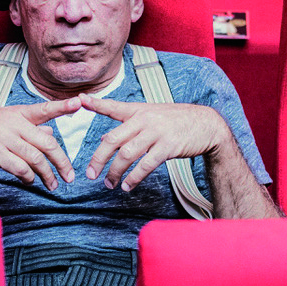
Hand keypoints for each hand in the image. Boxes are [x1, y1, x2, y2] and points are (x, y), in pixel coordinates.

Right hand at [0, 98, 80, 190]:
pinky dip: (28, 178)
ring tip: (53, 185)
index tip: (80, 102)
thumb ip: (29, 128)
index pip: (45, 109)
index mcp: (19, 113)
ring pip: (36, 159)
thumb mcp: (5, 122)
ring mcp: (5, 138)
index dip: (63, 106)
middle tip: (70, 176)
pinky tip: (30, 182)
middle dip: (62, 162)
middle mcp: (14, 124)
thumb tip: (51, 134)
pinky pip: (20, 168)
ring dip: (47, 175)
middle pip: (47, 143)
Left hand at [80, 94, 228, 191]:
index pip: (113, 106)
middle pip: (113, 139)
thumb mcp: (151, 117)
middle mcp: (144, 120)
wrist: (207, 124)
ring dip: (115, 172)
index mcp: (138, 111)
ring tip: (109, 184)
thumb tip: (104, 139)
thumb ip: (128, 127)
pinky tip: (127, 186)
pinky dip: (134, 177)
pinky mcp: (168, 146)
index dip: (96, 103)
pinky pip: (146, 164)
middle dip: (99, 158)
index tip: (80, 99)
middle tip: (90, 174)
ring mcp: (156, 133)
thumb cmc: (176, 121)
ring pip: (127, 154)